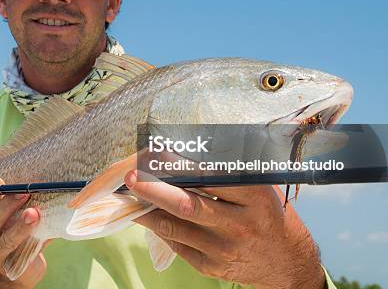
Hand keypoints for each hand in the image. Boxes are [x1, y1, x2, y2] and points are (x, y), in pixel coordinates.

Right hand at [0, 174, 46, 287]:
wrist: (21, 264)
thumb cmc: (14, 229)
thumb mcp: (10, 211)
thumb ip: (13, 195)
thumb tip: (35, 174)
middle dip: (6, 205)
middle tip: (23, 193)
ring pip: (6, 240)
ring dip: (21, 226)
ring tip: (33, 213)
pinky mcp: (10, 267)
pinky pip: (22, 253)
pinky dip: (34, 240)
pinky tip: (44, 231)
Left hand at [125, 170, 325, 288]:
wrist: (287, 263)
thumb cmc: (268, 215)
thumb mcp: (260, 187)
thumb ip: (228, 171)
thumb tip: (186, 148)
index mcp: (254, 198)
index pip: (210, 178)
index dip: (179, 165)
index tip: (156, 153)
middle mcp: (239, 225)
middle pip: (187, 205)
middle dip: (154, 190)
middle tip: (131, 177)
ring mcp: (224, 250)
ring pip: (174, 227)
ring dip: (147, 209)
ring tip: (130, 194)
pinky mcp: (211, 268)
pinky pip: (176, 245)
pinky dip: (158, 228)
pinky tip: (147, 214)